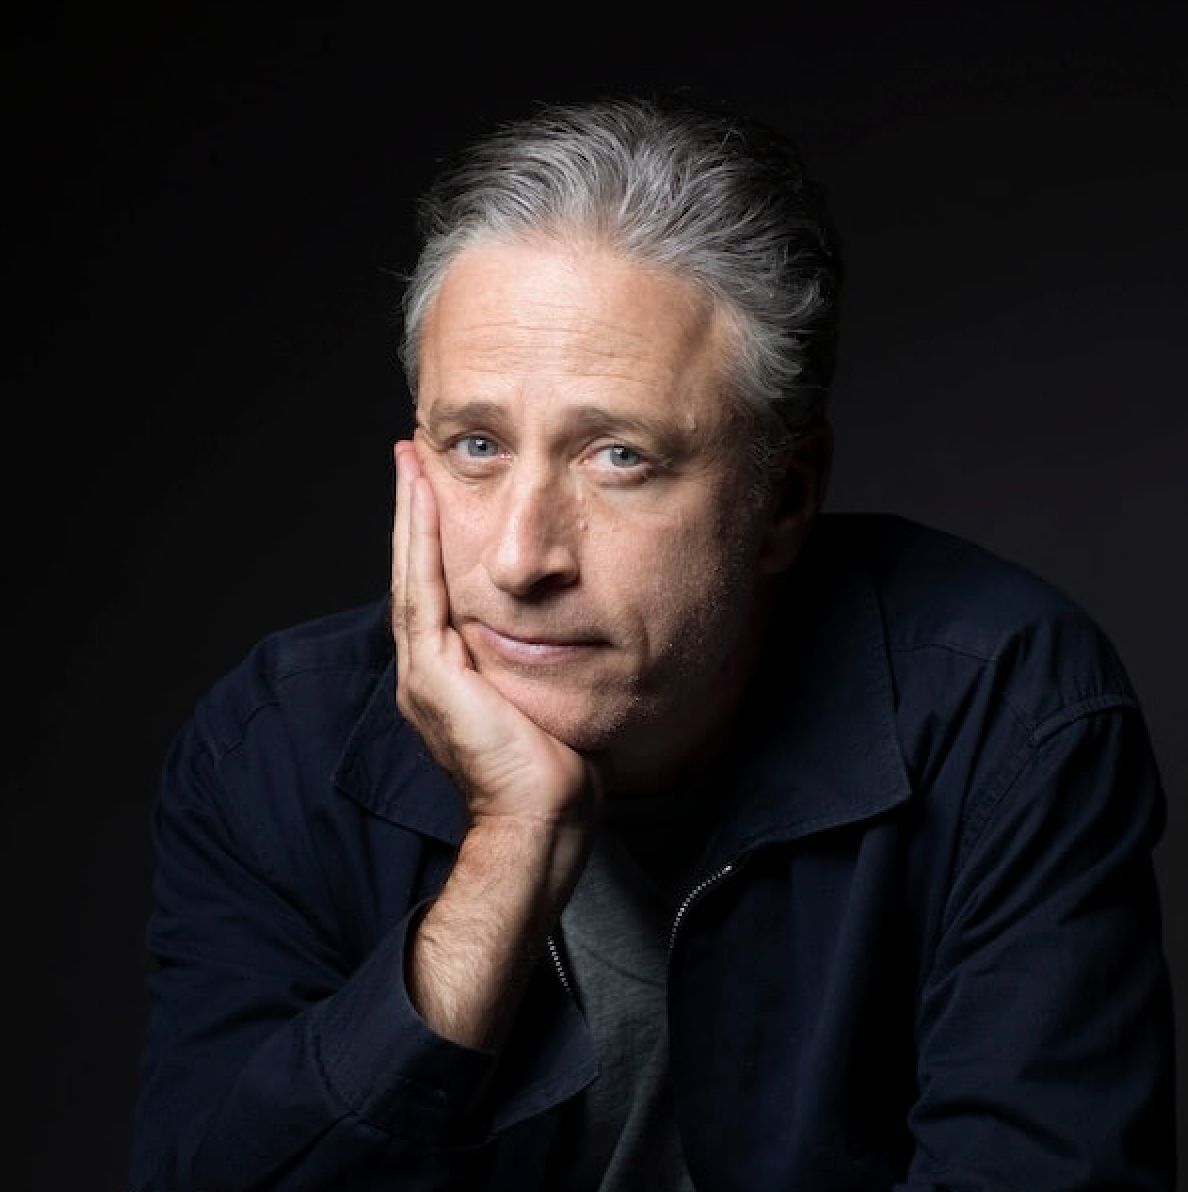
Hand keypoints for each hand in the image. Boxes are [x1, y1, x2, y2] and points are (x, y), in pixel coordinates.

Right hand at [390, 439, 599, 831]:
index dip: (432, 539)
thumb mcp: (543, 698)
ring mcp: (425, 673)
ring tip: (410, 462)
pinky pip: (424, 596)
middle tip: (411, 456)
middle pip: (415, 573)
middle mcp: (427, 669)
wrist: (542, 822)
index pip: (436, 590)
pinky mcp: (435, 677)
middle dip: (414, 513)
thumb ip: (535, 660)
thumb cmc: (554, 769)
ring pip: (413, 575)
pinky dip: (422, 546)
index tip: (436, 490)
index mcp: (448, 675)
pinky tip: (426, 502)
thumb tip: (565, 626)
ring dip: (412, 515)